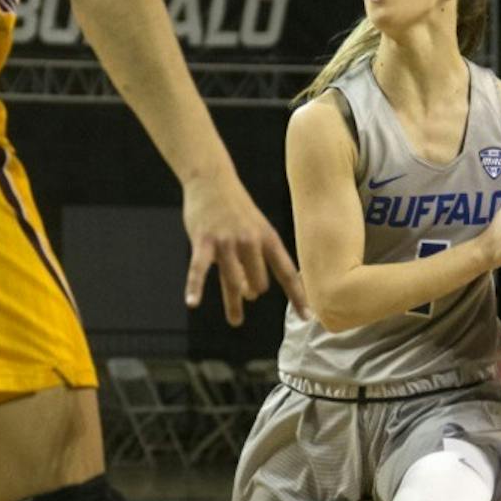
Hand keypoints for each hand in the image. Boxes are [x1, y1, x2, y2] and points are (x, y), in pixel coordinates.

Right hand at [182, 175, 308, 325]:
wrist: (212, 179)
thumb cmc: (235, 210)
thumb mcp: (254, 231)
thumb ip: (254, 262)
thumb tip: (251, 294)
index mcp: (268, 238)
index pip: (287, 273)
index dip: (298, 296)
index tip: (308, 316)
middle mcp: (251, 241)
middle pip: (258, 283)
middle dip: (254, 292)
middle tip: (248, 295)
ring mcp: (227, 242)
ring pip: (234, 282)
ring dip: (235, 303)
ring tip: (236, 320)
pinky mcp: (203, 241)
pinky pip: (199, 270)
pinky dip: (195, 287)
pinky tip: (192, 303)